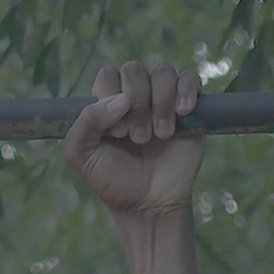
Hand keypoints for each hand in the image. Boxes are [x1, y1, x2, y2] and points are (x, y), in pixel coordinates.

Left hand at [62, 61, 204, 217]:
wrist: (149, 204)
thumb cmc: (112, 179)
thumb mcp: (82, 154)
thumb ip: (85, 122)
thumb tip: (121, 99)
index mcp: (107, 102)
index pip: (108, 75)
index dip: (110, 96)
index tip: (116, 133)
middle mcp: (135, 96)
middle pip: (134, 70)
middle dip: (137, 103)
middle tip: (138, 138)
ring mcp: (163, 99)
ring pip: (162, 71)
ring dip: (160, 101)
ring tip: (160, 135)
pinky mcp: (191, 107)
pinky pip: (190, 77)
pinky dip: (186, 90)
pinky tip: (182, 113)